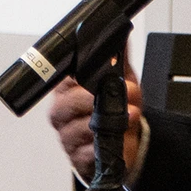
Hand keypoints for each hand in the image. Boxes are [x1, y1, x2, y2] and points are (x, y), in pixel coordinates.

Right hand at [48, 54, 142, 179]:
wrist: (124, 140)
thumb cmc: (115, 107)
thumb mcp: (121, 78)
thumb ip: (120, 56)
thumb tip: (122, 32)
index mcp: (66, 89)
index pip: (62, 79)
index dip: (78, 78)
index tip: (95, 77)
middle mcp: (62, 112)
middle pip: (67, 105)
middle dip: (95, 100)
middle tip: (119, 96)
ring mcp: (68, 136)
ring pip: (78, 129)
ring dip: (106, 123)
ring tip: (128, 116)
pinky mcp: (78, 158)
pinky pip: (85, 153)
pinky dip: (102, 147)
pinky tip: (115, 141)